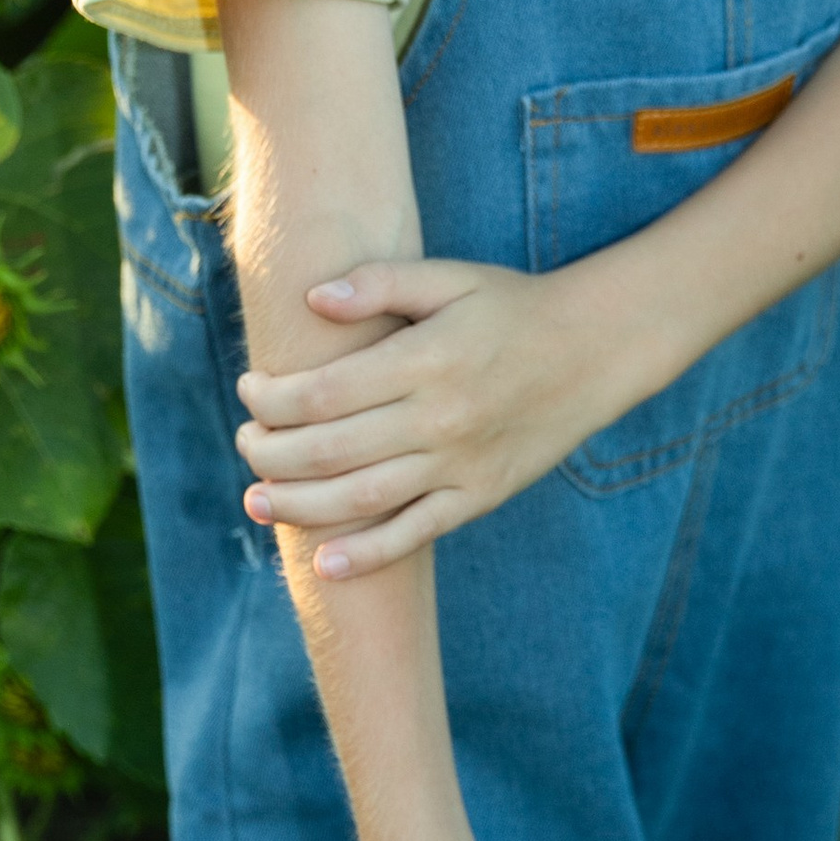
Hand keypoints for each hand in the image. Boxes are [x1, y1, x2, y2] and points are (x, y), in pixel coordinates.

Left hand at [237, 255, 621, 574]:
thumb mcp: (450, 277)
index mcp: (425, 359)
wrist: (594, 350)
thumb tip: (313, 298)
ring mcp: (461, 463)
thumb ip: (380, 282)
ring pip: (364, 499)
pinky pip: (417, 532)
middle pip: (331, 450)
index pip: (323, 392)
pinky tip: (324, 563)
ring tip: (257, 501)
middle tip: (245, 444)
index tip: (249, 389)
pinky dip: (368, 554)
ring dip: (300, 506)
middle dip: (271, 453)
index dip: (272, 398)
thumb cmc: (511, 307)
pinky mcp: (480, 494)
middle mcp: (440, 417)